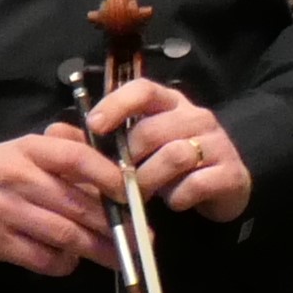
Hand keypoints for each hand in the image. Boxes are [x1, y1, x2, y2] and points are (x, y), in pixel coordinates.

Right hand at [0, 126, 120, 276]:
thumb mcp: (23, 148)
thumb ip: (63, 148)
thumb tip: (107, 155)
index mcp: (32, 150)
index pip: (78, 157)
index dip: (110, 176)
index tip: (135, 194)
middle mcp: (22, 178)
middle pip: (79, 205)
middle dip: (116, 225)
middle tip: (143, 238)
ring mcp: (9, 212)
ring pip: (66, 235)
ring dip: (99, 250)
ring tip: (122, 258)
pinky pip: (42, 258)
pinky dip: (64, 263)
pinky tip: (71, 261)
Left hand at [88, 76, 254, 219]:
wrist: (224, 187)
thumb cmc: (174, 165)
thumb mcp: (144, 147)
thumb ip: (110, 140)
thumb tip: (62, 134)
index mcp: (172, 104)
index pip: (144, 90)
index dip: (117, 104)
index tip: (94, 126)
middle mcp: (197, 117)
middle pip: (154, 129)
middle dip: (130, 159)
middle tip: (117, 181)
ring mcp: (218, 144)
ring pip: (176, 155)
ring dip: (150, 179)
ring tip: (141, 195)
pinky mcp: (231, 173)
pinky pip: (197, 183)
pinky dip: (178, 197)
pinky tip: (174, 203)